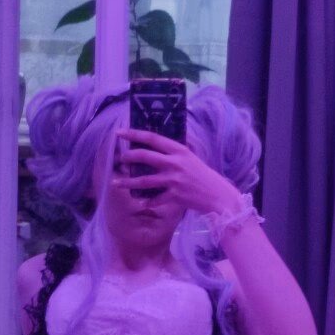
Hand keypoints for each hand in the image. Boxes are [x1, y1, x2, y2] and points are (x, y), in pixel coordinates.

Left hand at [113, 128, 241, 215]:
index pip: (153, 138)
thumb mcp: (190, 158)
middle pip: (145, 157)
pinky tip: (141, 202)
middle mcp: (175, 163)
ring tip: (116, 182)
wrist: (218, 195)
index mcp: (179, 150)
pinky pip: (155, 199)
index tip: (119, 132)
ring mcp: (174, 180)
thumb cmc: (203, 175)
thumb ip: (174, 154)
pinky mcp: (175, 196)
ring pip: (145, 181)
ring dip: (128, 182)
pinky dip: (147, 202)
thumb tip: (154, 149)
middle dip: (128, 157)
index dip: (134, 134)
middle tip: (120, 159)